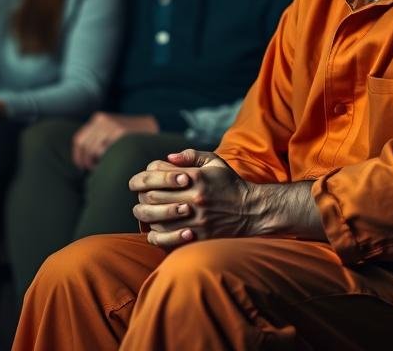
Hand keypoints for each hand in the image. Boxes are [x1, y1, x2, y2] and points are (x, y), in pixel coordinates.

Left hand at [71, 112, 158, 170]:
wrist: (151, 126)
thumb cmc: (130, 134)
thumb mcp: (111, 131)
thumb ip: (98, 138)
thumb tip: (81, 157)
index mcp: (98, 119)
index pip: (79, 140)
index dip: (78, 156)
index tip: (81, 166)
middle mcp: (103, 120)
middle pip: (84, 146)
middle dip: (86, 160)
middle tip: (93, 169)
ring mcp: (112, 125)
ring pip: (93, 149)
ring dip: (94, 161)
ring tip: (102, 167)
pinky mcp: (121, 133)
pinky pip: (104, 150)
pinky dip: (104, 160)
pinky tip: (110, 163)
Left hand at [130, 148, 250, 249]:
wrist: (252, 210)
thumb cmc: (230, 183)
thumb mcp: (214, 162)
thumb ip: (190, 155)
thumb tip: (167, 158)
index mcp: (196, 177)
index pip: (157, 173)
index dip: (145, 175)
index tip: (144, 178)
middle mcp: (194, 198)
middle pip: (152, 196)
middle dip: (141, 194)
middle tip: (140, 195)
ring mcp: (196, 219)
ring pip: (156, 218)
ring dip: (146, 214)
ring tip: (146, 210)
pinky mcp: (198, 235)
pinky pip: (168, 237)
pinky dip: (157, 233)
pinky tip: (156, 228)